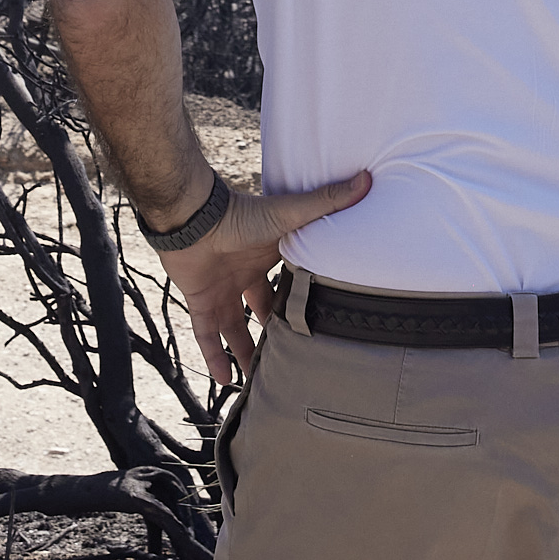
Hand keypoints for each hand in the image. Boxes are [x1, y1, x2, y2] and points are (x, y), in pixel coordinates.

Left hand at [155, 170, 371, 386]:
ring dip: (244, 352)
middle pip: (262, 309)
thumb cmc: (241, 214)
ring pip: (234, 327)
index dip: (300, 301)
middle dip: (273, 331)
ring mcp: (221, 288)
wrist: (192, 218)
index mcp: (268, 255)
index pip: (287, 283)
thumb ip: (326, 202)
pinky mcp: (199, 299)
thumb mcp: (290, 214)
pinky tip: (224, 380)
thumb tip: (367, 179)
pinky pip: (206, 333)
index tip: (318, 323)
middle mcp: (245, 274)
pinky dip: (213, 355)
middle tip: (291, 357)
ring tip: (258, 380)